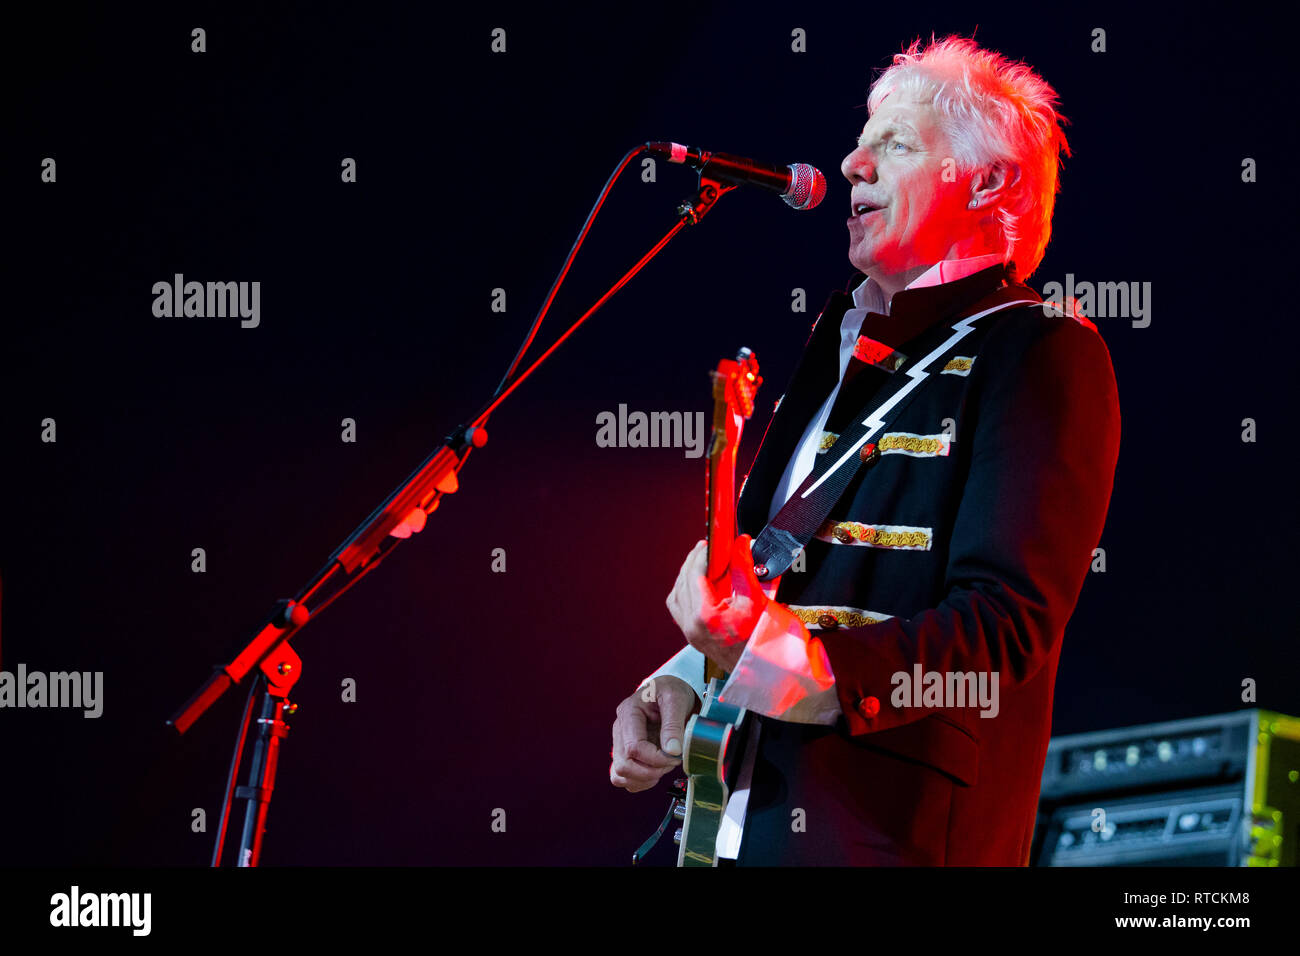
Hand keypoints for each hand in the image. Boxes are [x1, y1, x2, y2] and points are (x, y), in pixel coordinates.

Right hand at [610, 675, 698, 791]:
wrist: (670, 690)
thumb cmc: (671, 691)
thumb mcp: (676, 699)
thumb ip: (673, 724)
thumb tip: (672, 751)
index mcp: (628, 712)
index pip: (633, 747)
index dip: (656, 758)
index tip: (675, 756)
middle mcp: (620, 729)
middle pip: (623, 765)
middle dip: (650, 771)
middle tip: (671, 762)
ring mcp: (620, 742)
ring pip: (619, 775)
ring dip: (644, 778)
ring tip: (664, 766)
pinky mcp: (625, 753)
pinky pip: (623, 778)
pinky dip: (640, 782)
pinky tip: (656, 771)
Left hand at [665, 534, 767, 673]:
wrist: (759, 667)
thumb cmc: (760, 638)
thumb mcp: (755, 599)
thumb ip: (744, 568)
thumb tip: (740, 543)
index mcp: (706, 615)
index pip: (695, 575)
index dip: (700, 556)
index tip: (708, 544)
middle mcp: (692, 624)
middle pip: (682, 583)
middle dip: (692, 562)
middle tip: (703, 549)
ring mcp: (688, 631)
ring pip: (675, 595)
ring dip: (684, 576)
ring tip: (697, 563)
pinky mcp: (689, 635)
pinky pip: (677, 608)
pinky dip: (681, 592)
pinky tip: (692, 584)